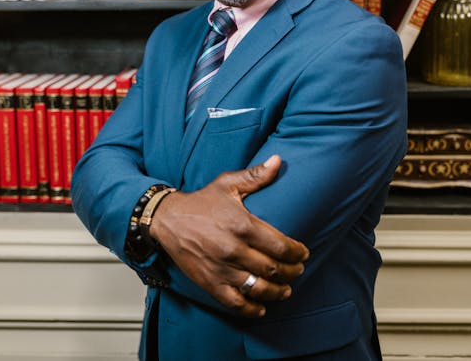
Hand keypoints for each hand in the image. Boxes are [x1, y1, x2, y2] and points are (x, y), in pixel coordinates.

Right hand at [149, 155, 309, 317]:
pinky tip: (262, 306)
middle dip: (291, 272)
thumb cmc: (200, 202)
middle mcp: (233, 250)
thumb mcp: (227, 184)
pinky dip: (252, 308)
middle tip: (297, 271)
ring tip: (285, 289)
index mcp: (242, 225)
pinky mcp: (210, 283)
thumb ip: (255, 176)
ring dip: (277, 291)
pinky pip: (235, 303)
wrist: (168, 219)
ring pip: (258, 288)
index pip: (281, 246)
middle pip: (273, 269)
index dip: (297, 253)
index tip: (303, 254)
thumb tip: (278, 161)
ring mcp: (221, 269)